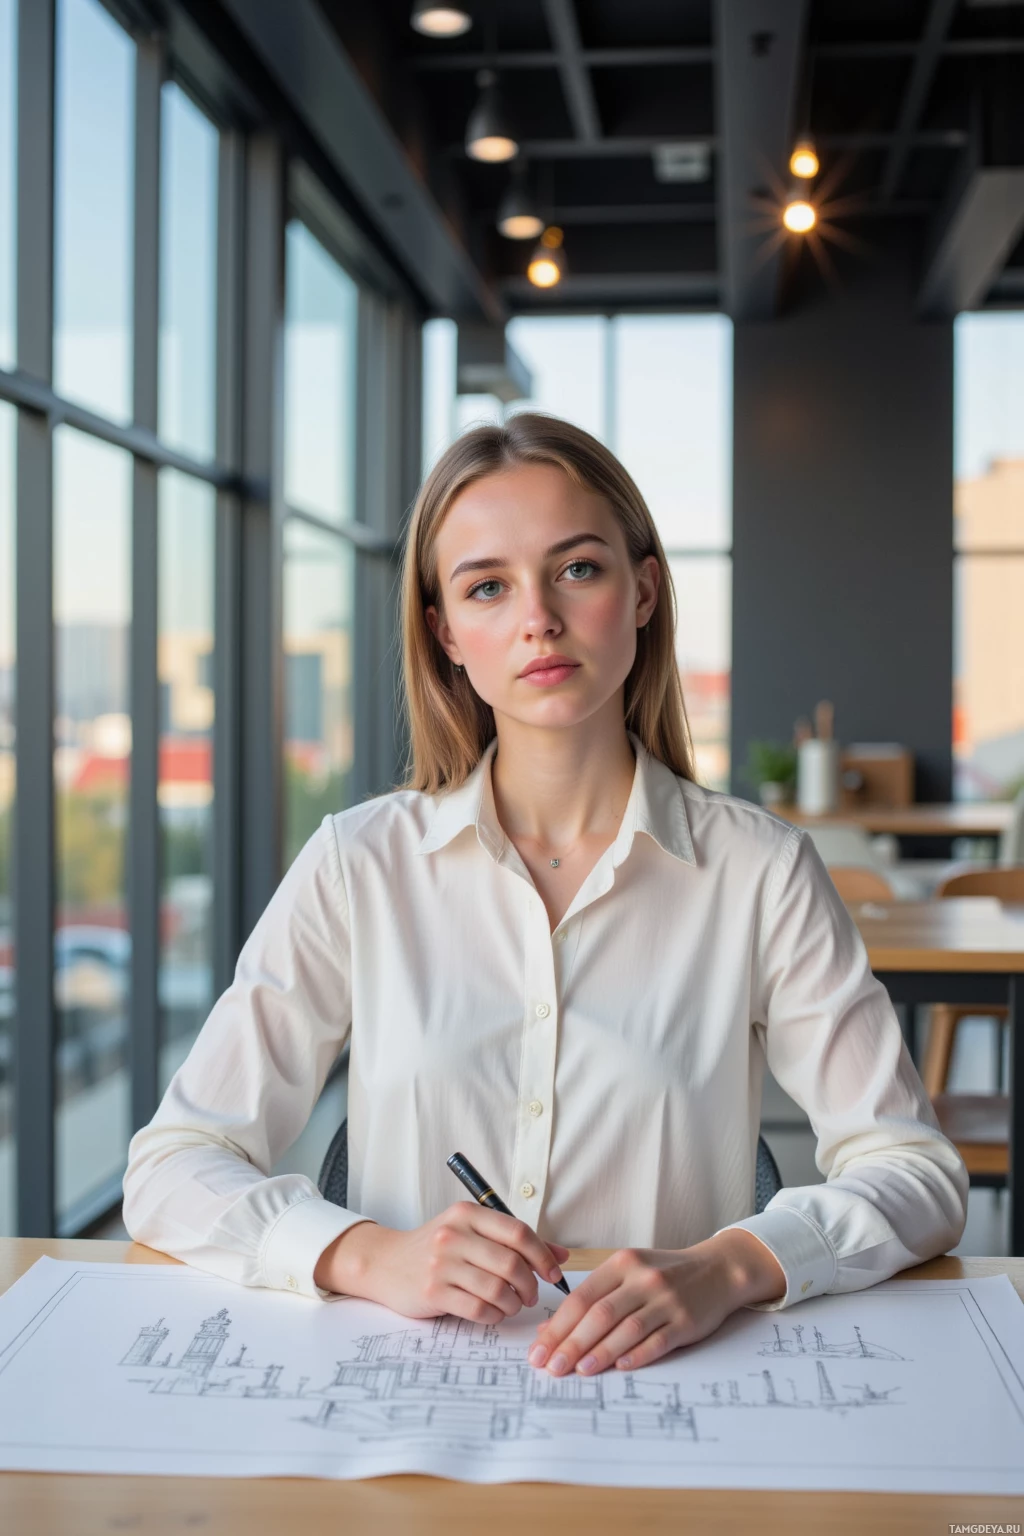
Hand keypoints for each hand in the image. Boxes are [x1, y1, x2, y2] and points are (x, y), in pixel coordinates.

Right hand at [314, 1203, 569, 1324]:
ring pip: (497, 1289)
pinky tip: (493, 1313)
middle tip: (532, 1295)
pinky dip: (494, 1316)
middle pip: (511, 1263)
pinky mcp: (433, 1292)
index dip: (543, 1256)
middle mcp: (454, 1234)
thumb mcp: (472, 1233)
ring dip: (513, 1303)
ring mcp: (441, 1264)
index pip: (518, 1233)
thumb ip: (515, 1241)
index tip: (553, 1273)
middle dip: (530, 1285)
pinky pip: (478, 1309)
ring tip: (512, 1305)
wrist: (386, 1263)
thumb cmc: (437, 1248)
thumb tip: (562, 1254)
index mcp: (467, 1213)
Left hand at [526, 1231, 785, 1376]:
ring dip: (600, 1352)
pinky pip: (657, 1341)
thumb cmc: (665, 1274)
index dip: (557, 1326)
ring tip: (578, 1371)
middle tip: (551, 1368)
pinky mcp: (686, 1321)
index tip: (539, 1350)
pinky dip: (637, 1355)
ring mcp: (666, 1300)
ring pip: (626, 1329)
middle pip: (600, 1314)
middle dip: (571, 1343)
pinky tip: (620, 1367)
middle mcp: (642, 1279)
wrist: (718, 1269)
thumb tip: (552, 1328)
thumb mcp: (629, 1272)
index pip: (582, 1297)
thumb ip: (595, 1296)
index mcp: (622, 1263)